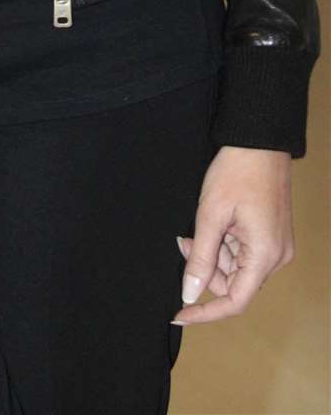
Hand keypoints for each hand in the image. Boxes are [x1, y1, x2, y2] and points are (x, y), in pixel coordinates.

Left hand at [173, 146, 293, 323]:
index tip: (179, 314)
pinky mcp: (272, 236)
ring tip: (198, 226)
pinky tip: (214, 224)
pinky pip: (244, 253)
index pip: (234, 301)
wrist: (259, 142)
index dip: (204, 311)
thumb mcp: (211, 215)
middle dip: (206, 268)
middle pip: (233, 283)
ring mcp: (276, 246)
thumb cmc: (236, 173)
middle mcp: (276, 257)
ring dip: (213, 253)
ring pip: (236, 267)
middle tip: (186, 240)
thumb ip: (201, 258)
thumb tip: (189, 294)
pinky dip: (224, 244)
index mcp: (264, 256)